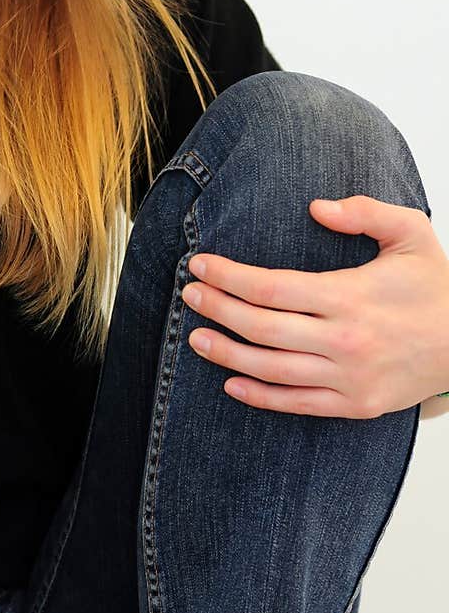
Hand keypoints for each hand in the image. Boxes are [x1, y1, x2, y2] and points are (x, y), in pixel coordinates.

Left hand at [181, 196, 448, 417]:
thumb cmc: (437, 286)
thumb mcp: (411, 232)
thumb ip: (364, 211)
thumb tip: (315, 207)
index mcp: (351, 296)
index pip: (272, 287)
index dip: (229, 277)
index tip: (201, 265)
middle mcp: (345, 340)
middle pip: (262, 327)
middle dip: (217, 309)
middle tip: (188, 295)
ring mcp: (349, 378)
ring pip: (272, 369)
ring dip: (228, 355)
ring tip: (196, 338)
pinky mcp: (356, 405)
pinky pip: (297, 404)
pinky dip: (260, 397)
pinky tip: (232, 384)